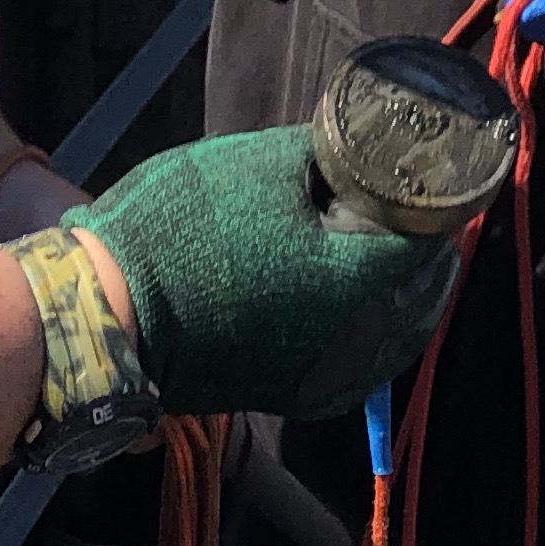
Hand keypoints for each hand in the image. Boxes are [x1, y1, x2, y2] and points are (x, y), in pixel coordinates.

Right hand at [73, 129, 463, 418]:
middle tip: (423, 213)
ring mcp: (323, 377)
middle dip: (428, 253)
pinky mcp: (292, 396)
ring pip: (397, 339)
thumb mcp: (259, 164)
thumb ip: (322, 155)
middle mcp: (352, 341)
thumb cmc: (181, 229)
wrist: (106, 314)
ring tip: (402, 262)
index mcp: (355, 280)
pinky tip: (365, 314)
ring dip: (409, 299)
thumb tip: (354, 148)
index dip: (438, 202)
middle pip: (422, 294)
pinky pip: (362, 368)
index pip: (427, 238)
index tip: (438, 178)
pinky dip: (377, 337)